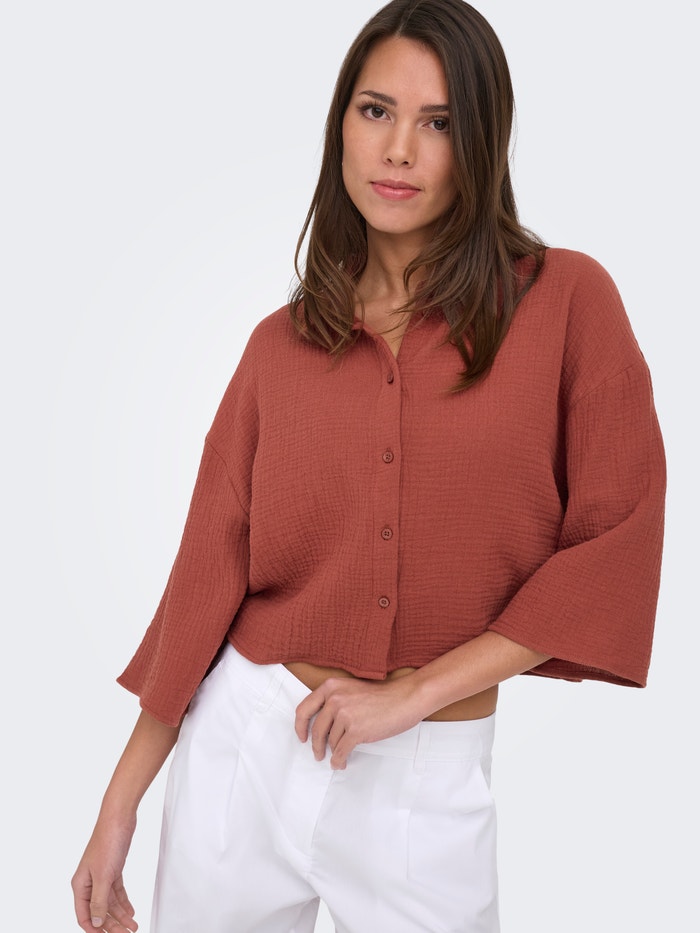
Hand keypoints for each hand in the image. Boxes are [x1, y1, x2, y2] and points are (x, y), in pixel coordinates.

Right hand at [71, 814, 137, 931]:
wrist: (119, 818)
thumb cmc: (107, 841)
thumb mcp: (104, 875)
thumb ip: (99, 900)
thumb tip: (97, 922)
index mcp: (80, 884)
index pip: (84, 915)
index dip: (94, 929)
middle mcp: (89, 882)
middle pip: (99, 911)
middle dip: (111, 925)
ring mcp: (101, 875)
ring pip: (109, 902)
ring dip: (121, 915)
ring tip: (132, 926)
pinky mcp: (113, 869)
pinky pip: (116, 891)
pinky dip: (123, 902)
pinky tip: (130, 911)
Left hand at [294, 674, 424, 769]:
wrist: (405, 698)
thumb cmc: (383, 695)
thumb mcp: (351, 689)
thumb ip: (335, 700)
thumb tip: (322, 723)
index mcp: (331, 687)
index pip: (304, 708)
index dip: (300, 726)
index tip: (302, 736)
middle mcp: (335, 699)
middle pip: (316, 729)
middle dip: (315, 745)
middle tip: (317, 753)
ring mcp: (345, 715)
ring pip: (330, 741)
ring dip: (332, 753)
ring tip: (337, 757)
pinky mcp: (356, 731)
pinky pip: (340, 751)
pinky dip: (339, 760)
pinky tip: (341, 763)